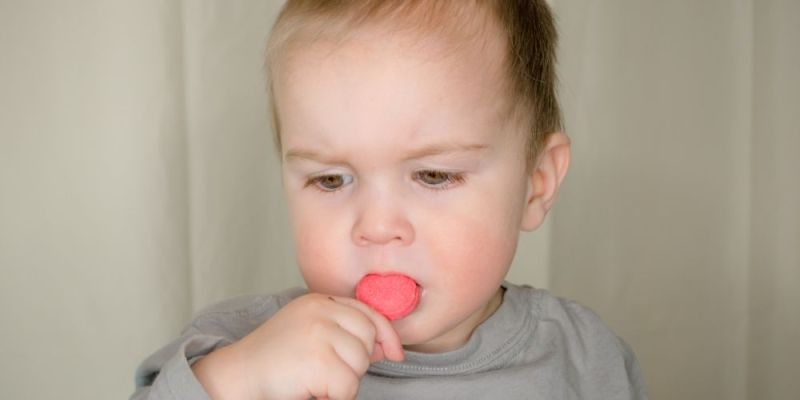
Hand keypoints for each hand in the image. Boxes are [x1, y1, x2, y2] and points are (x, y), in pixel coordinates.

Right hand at [193, 293, 403, 399]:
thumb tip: (387, 347)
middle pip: (368, 338)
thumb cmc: (273, 360)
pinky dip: (333, 397)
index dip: (386, 333)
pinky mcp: (318, 360)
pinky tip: (310, 390)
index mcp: (318, 301)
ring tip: (313, 379)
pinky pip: (348, 386)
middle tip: (325, 371)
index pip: (367, 311)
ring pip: (360, 364)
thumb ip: (343, 333)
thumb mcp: (309, 333)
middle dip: (356, 361)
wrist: (236, 376)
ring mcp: (319, 333)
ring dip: (342, 381)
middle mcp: (320, 311)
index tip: (394, 353)